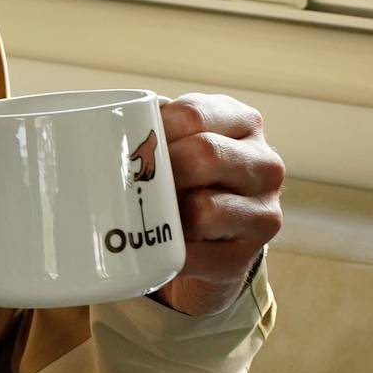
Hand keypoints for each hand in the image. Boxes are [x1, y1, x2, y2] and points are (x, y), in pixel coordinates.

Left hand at [150, 93, 284, 316]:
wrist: (213, 239)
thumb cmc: (188, 177)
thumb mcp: (181, 141)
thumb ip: (156, 125)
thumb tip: (107, 127)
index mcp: (244, 123)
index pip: (193, 115)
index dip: (154, 130)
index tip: (132, 146)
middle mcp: (265, 164)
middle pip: (203, 155)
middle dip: (160, 171)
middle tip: (135, 182)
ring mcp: (263, 213)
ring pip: (203, 209)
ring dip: (167, 215)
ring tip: (151, 214)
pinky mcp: (244, 257)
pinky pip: (194, 256)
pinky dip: (167, 254)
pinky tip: (158, 248)